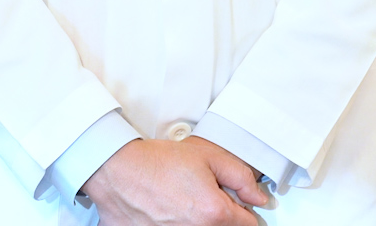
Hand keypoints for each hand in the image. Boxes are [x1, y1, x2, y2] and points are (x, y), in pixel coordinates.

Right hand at [82, 137, 269, 224]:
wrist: (117, 171)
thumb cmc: (156, 162)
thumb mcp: (209, 156)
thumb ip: (241, 177)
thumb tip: (258, 197)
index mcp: (213, 213)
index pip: (248, 224)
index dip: (245, 209)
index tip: (237, 202)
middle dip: (220, 215)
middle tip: (204, 197)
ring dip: (197, 221)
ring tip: (183, 202)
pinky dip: (174, 223)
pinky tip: (168, 211)